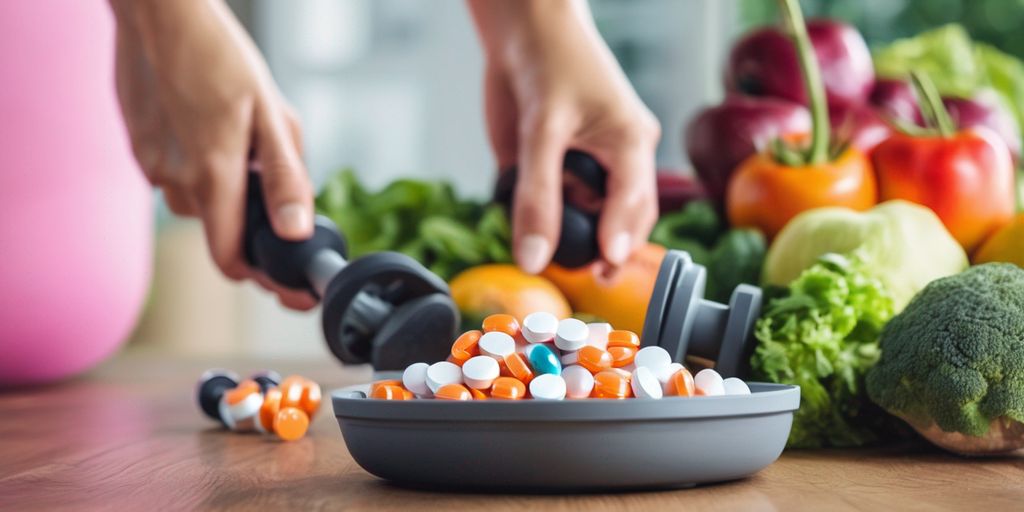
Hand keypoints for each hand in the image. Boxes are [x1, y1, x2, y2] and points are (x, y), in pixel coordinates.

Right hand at [111, 0, 315, 308]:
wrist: (160, 15)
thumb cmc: (220, 57)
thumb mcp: (271, 115)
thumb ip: (286, 179)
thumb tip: (297, 232)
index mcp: (213, 177)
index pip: (230, 260)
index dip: (261, 276)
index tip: (288, 283)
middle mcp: (175, 181)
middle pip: (220, 227)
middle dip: (250, 216)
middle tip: (271, 180)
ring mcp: (150, 166)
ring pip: (199, 199)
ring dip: (224, 186)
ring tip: (241, 138)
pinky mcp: (139, 149)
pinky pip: (178, 175)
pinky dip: (200, 165)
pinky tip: (210, 128)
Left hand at [469, 0, 660, 274]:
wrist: (521, 29)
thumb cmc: (550, 61)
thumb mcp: (542, 129)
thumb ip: (536, 196)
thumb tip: (533, 259)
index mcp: (630, 144)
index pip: (633, 203)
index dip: (620, 239)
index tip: (605, 268)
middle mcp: (614, 162)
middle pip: (618, 221)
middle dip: (601, 249)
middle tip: (580, 276)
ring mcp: (584, 168)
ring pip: (583, 219)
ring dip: (566, 235)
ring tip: (543, 244)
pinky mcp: (552, 170)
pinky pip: (549, 207)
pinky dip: (536, 218)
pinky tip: (521, 214)